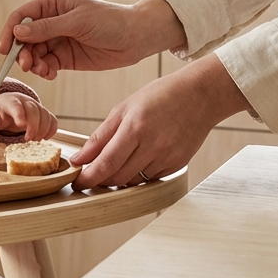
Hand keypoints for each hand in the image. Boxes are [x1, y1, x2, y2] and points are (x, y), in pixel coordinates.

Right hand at [0, 0, 186, 79]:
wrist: (136, 38)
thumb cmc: (110, 21)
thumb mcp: (77, 22)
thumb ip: (46, 28)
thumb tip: (17, 31)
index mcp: (51, 4)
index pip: (21, 16)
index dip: (9, 32)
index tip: (5, 50)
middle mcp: (51, 21)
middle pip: (24, 38)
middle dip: (22, 52)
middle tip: (28, 65)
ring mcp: (57, 40)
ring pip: (34, 53)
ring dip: (34, 63)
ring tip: (43, 70)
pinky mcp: (65, 57)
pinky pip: (46, 64)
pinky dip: (45, 71)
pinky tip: (51, 74)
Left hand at [0, 91, 57, 141]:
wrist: (6, 107)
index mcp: (8, 102)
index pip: (15, 105)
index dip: (19, 113)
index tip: (21, 124)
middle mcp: (24, 101)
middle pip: (33, 110)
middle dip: (33, 126)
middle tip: (28, 139)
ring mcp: (35, 106)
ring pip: (45, 115)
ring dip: (43, 130)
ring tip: (35, 141)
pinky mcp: (43, 113)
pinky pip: (52, 120)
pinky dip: (51, 130)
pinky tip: (44, 138)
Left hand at [70, 54, 248, 189]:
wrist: (200, 95)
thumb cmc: (160, 96)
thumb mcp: (124, 108)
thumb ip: (100, 136)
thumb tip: (80, 158)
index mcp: (135, 128)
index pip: (107, 163)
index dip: (89, 177)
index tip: (77, 182)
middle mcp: (153, 145)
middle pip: (119, 177)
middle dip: (101, 180)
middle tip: (91, 175)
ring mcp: (168, 157)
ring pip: (134, 180)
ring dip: (120, 177)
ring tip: (117, 162)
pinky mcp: (178, 164)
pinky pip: (151, 178)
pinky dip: (139, 174)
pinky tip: (139, 158)